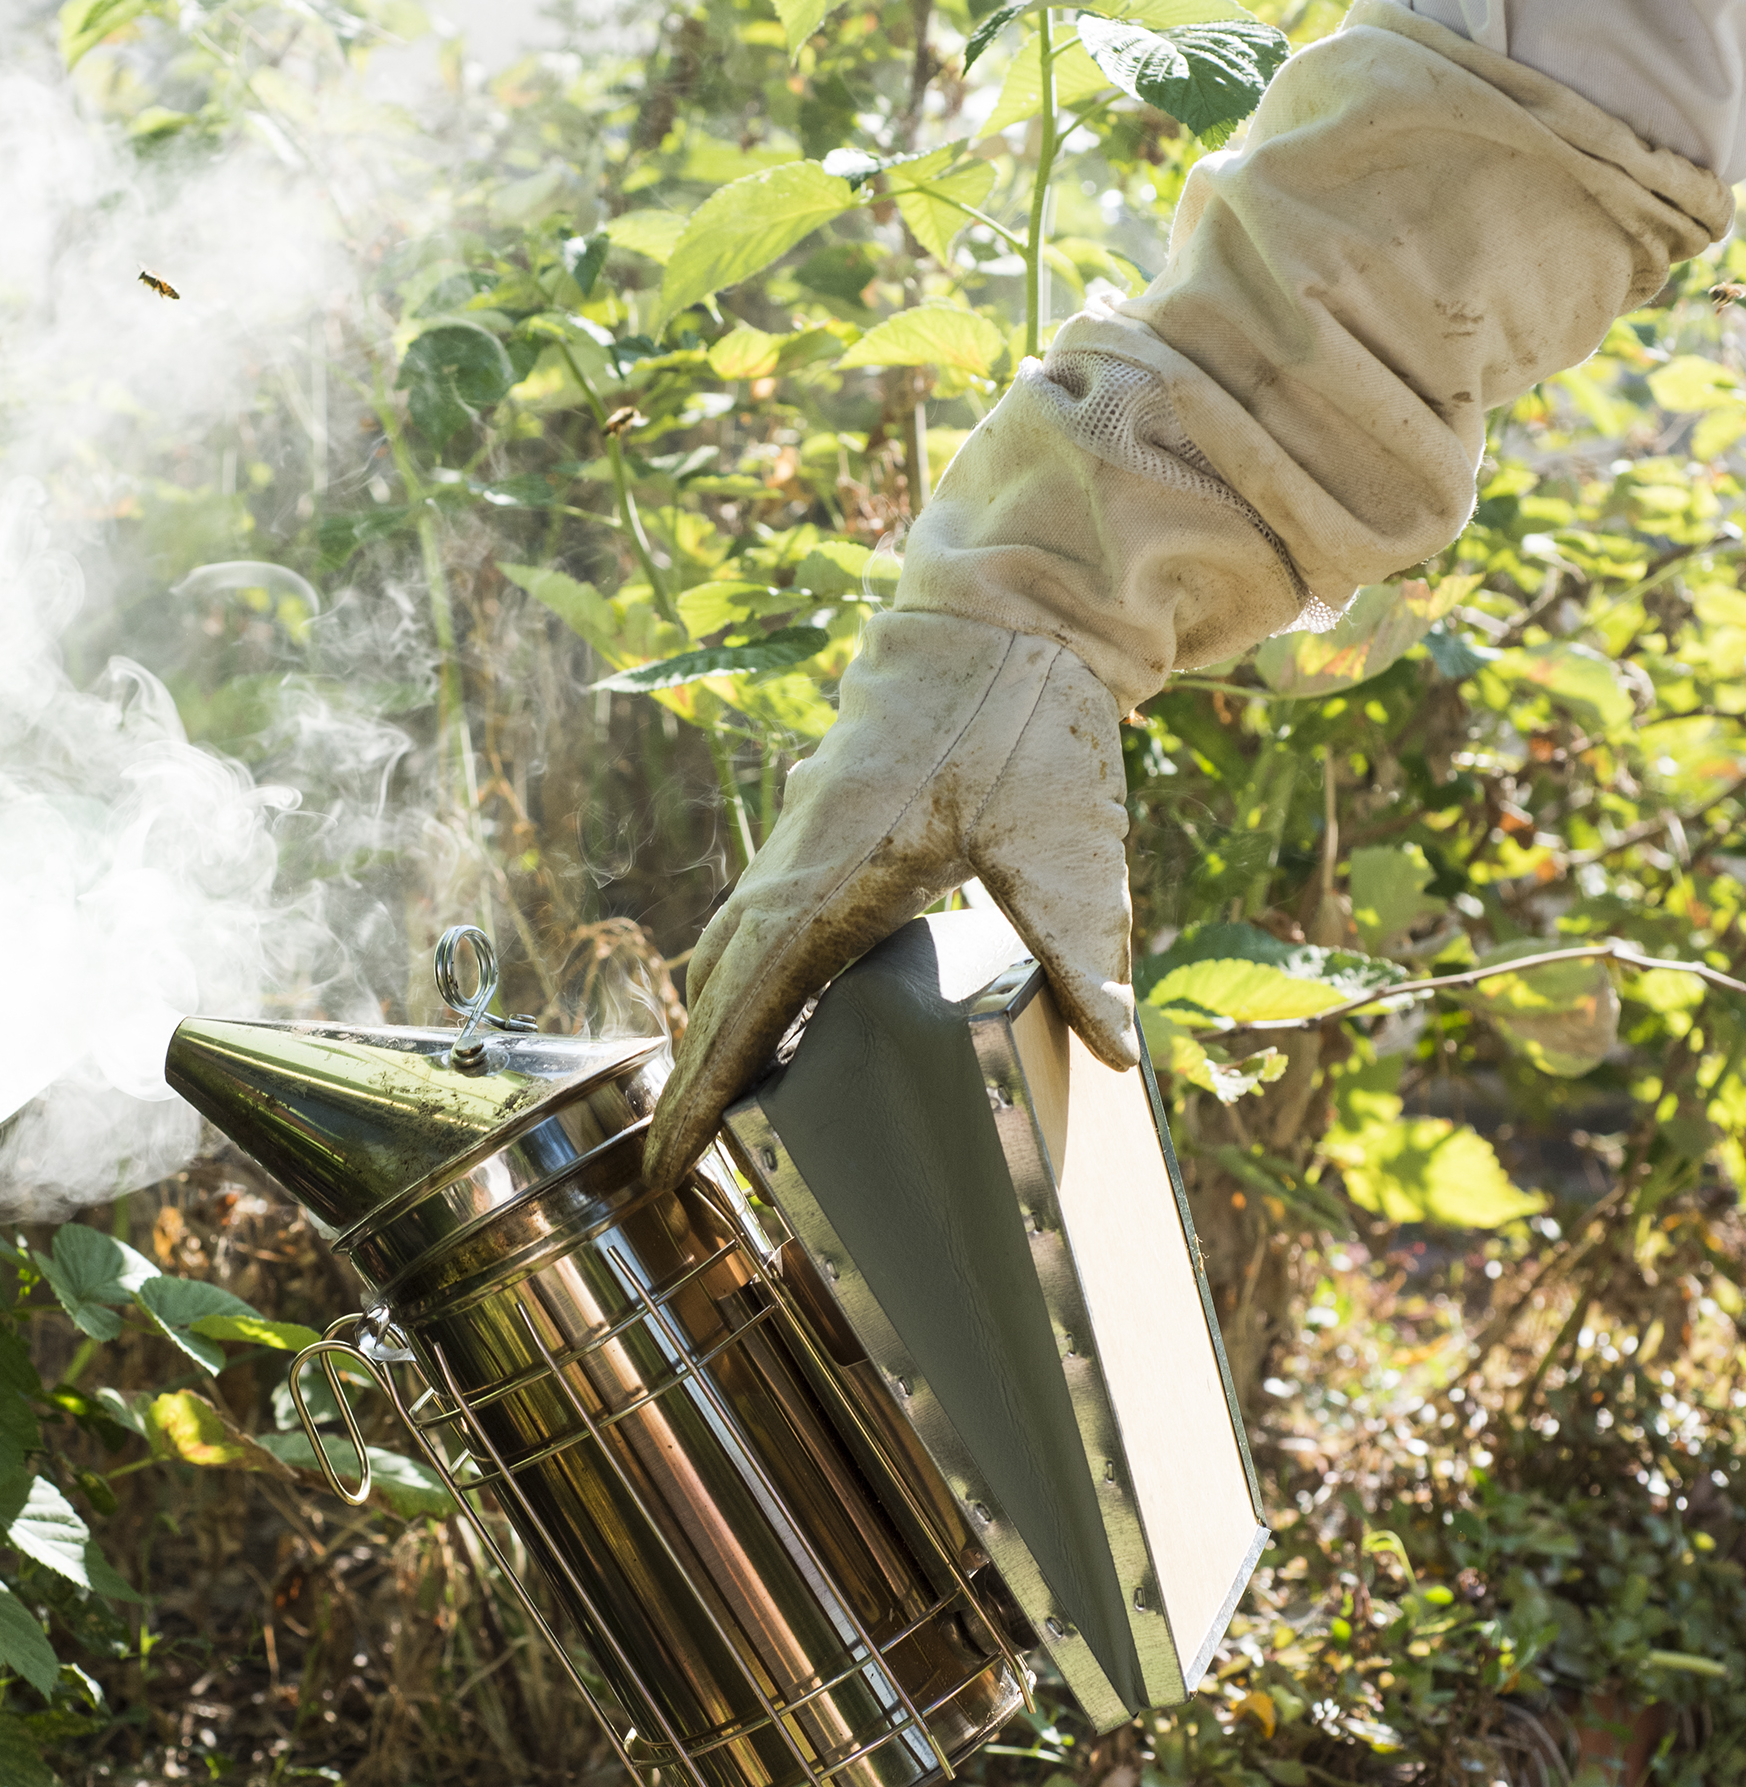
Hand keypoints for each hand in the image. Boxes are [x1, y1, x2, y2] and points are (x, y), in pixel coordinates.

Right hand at [643, 614, 1135, 1188]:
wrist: (1006, 619)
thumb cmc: (1028, 728)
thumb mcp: (1070, 850)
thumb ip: (1086, 955)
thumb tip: (1120, 1057)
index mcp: (834, 887)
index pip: (744, 1013)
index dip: (701, 1096)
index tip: (667, 1164)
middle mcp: (794, 869)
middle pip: (716, 995)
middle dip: (691, 1083)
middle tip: (670, 1167)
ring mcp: (799, 844)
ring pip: (726, 952)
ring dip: (710, 1026)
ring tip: (705, 1103)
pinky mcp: (821, 828)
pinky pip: (755, 918)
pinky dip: (738, 977)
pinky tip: (766, 1007)